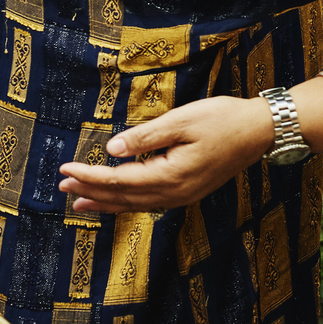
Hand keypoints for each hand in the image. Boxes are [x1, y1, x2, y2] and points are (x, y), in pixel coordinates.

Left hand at [57, 97, 272, 213]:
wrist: (260, 132)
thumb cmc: (223, 120)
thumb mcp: (182, 120)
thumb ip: (146, 136)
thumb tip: (112, 150)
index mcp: (170, 176)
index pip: (119, 180)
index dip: (89, 176)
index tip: (65, 170)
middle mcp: (174, 194)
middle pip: (123, 197)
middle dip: (91, 191)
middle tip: (62, 187)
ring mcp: (182, 196)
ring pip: (134, 204)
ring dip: (105, 201)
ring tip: (80, 202)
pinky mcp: (187, 192)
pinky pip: (148, 202)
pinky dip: (126, 201)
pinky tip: (116, 199)